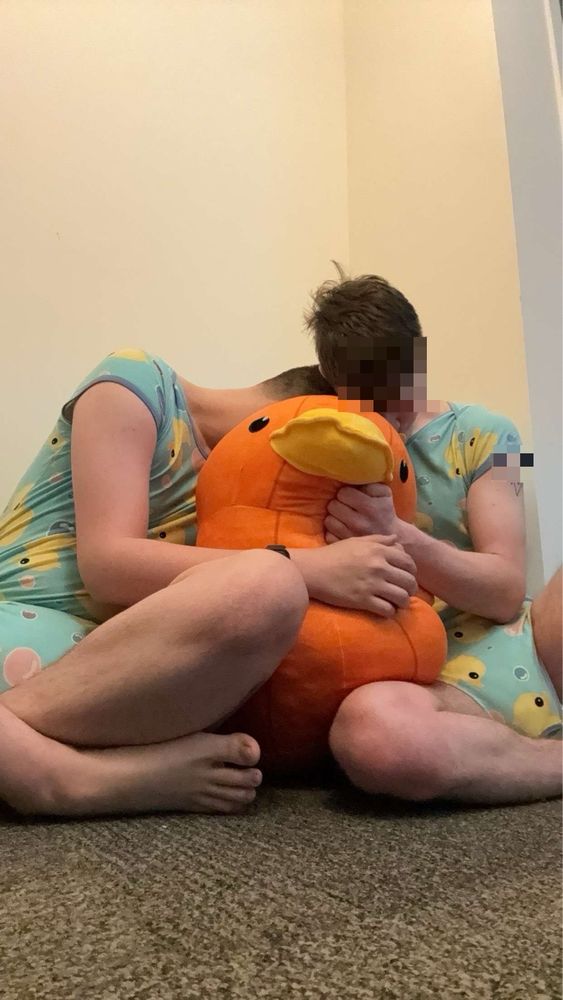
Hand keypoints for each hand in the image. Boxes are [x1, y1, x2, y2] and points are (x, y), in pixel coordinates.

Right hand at [295, 534, 417, 616]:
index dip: (411, 571)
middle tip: (405, 591)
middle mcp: (379, 567)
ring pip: (402, 597)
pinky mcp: (363, 600)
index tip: (406, 576)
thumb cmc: (334, 554)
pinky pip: (387, 610)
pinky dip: (390, 611)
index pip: (408, 562)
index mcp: (379, 551)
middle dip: (410, 588)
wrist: (313, 570)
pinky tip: (385, 608)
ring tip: (397, 602)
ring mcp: (372, 584)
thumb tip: (397, 540)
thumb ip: (379, 539)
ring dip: (403, 602)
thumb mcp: (357, 541)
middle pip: (409, 581)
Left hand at [324, 483, 398, 542]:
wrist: (392, 537)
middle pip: (333, 506)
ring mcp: (351, 537)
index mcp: (370, 507)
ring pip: (328, 520)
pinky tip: (341, 529)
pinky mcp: (345, 546)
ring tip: (343, 517)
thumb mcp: (384, 493)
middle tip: (346, 506)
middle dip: (338, 504)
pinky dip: (332, 531)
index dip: (345, 493)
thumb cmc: (384, 511)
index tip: (351, 496)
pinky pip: (328, 534)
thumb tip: (353, 475)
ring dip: (334, 517)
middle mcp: (359, 523)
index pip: (343, 493)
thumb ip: (370, 482)